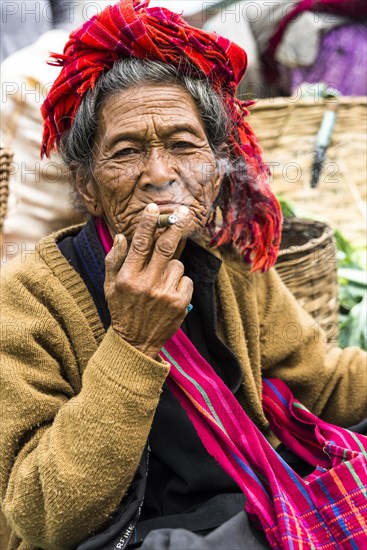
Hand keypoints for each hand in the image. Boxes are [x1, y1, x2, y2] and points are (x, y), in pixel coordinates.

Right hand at [104, 203, 192, 357]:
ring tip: (161, 283)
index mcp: (128, 278)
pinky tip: (170, 294)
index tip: (154, 208)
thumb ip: (114, 260)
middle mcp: (146, 284)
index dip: (148, 223)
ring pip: (177, 264)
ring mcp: (165, 294)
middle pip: (166, 247)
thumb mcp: (109, 287)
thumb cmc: (122, 310)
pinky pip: (186, 280)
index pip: (140, 244)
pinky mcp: (180, 304)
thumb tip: (122, 236)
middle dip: (175, 227)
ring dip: (172, 268)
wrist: (136, 343)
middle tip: (183, 213)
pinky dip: (180, 283)